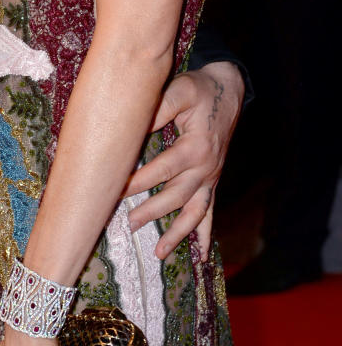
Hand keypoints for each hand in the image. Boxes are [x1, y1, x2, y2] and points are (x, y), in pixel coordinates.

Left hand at [126, 61, 243, 260]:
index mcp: (196, 148)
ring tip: (158, 251)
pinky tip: (203, 255)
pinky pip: (211, 212)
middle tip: (129, 224)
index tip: (115, 190)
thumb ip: (158, 109)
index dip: (138, 182)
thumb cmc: (200, 89)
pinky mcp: (213, 181)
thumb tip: (132, 129)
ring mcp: (212, 177)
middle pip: (176, 196)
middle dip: (152, 212)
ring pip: (195, 212)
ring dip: (178, 233)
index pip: (162, 170)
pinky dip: (206, 234)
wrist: (229, 90)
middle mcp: (206, 168)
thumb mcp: (179, 90)